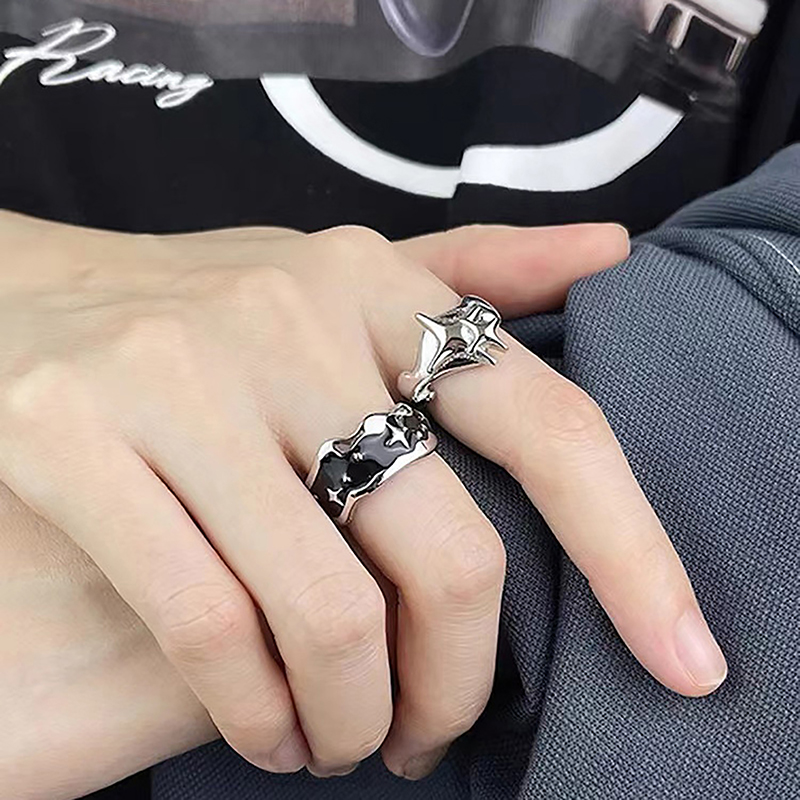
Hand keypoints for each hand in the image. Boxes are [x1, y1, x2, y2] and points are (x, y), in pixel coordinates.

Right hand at [0, 212, 724, 783]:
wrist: (22, 297)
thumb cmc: (206, 309)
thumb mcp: (343, 273)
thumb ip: (476, 271)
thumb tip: (610, 248)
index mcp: (377, 282)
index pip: (548, 423)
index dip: (633, 550)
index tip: (683, 659)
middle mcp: (290, 318)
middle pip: (449, 553)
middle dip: (459, 680)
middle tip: (432, 728)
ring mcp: (180, 374)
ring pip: (328, 609)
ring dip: (357, 715)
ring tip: (350, 739)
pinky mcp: (74, 436)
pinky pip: (209, 624)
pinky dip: (258, 712)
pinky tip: (270, 731)